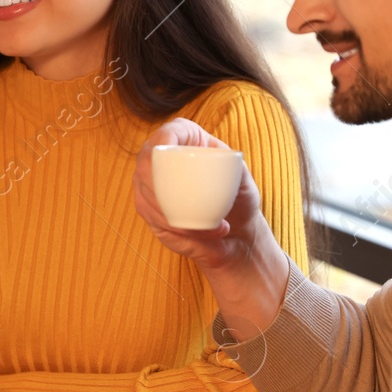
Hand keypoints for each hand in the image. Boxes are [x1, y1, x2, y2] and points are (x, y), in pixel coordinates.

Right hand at [133, 118, 290, 338]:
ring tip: (209, 232)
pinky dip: (175, 234)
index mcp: (193, 146)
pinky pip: (152, 222)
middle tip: (195, 215)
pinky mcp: (156, 219)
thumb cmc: (246, 217)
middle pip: (146, 166)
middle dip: (167, 194)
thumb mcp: (243, 188)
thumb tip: (208, 159)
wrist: (244, 258)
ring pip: (145, 197)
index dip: (163, 147)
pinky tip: (198, 242)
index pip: (166, 133)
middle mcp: (171, 167)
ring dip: (174, 218)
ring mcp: (159, 194)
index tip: (173, 166)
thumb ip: (225, 172)